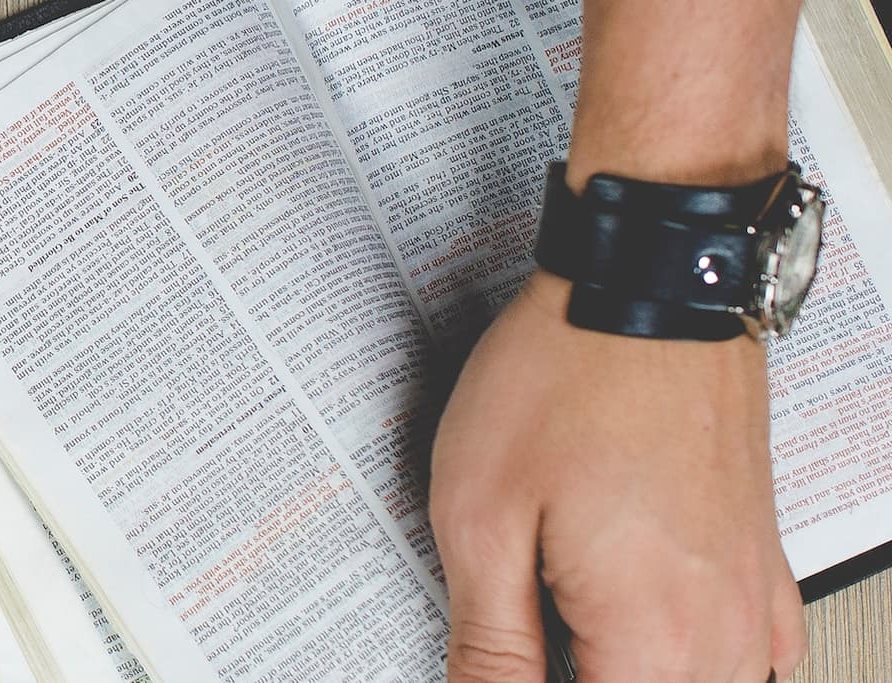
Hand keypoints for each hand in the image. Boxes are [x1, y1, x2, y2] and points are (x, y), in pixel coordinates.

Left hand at [432, 273, 806, 680]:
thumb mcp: (482, 518)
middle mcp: (722, 634)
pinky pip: (744, 655)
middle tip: (516, 644)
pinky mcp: (758, 560)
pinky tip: (634, 636)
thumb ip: (489, 643)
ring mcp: (751, 598)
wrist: (648, 278)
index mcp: (653, 641)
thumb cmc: (566, 374)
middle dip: (574, 677)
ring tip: (556, 631)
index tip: (493, 665)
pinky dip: (687, 659)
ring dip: (628, 672)